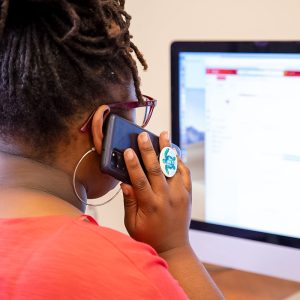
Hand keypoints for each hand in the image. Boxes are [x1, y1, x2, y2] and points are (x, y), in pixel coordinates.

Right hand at [121, 131, 191, 253]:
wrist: (173, 247)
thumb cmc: (149, 236)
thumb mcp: (132, 223)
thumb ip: (129, 202)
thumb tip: (125, 183)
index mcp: (150, 205)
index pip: (140, 180)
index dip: (132, 164)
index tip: (128, 151)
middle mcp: (167, 198)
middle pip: (156, 169)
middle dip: (149, 150)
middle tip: (144, 136)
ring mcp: (180, 195)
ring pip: (173, 168)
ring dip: (167, 150)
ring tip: (163, 135)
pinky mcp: (187, 195)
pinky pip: (185, 174)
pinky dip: (179, 162)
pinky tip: (174, 152)